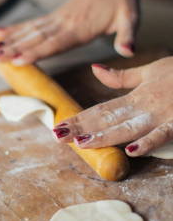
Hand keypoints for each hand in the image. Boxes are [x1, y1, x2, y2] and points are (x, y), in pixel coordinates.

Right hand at [0, 0, 138, 65]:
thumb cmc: (122, 3)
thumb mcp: (130, 18)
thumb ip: (127, 35)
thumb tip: (128, 51)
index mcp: (79, 29)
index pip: (53, 43)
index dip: (35, 52)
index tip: (17, 60)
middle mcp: (63, 25)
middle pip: (35, 38)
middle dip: (14, 48)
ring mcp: (56, 20)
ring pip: (29, 31)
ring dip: (10, 40)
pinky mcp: (54, 18)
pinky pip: (32, 24)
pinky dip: (15, 29)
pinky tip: (1, 32)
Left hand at [52, 56, 172, 156]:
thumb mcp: (148, 71)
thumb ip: (120, 77)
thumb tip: (94, 69)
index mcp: (134, 97)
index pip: (99, 109)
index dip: (79, 118)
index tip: (59, 126)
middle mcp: (142, 107)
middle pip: (107, 119)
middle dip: (82, 128)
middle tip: (59, 136)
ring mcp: (160, 116)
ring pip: (127, 128)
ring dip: (105, 136)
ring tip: (83, 143)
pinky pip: (162, 134)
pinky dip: (149, 142)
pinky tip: (132, 151)